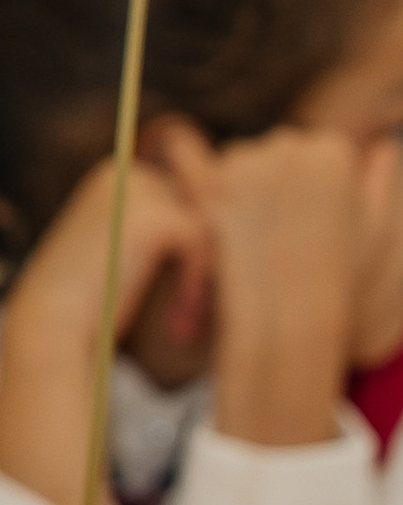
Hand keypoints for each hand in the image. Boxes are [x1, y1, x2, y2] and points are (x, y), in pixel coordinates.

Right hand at [0, 155, 209, 504]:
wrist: (52, 331)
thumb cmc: (96, 308)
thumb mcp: (138, 263)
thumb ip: (179, 240)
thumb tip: (248, 236)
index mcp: (123, 179)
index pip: (196, 200)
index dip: (211, 249)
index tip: (214, 290)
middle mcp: (132, 174)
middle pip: (211, 207)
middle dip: (224, 256)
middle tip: (221, 306)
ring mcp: (141, 189)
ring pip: (214, 225)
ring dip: (214, 277)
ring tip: (195, 324)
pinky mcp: (154, 215)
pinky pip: (205, 245)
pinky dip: (200, 289)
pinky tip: (182, 328)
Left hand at [161, 126, 372, 447]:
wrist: (287, 317)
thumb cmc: (342, 280)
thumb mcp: (377, 230)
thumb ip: (380, 181)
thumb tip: (385, 146)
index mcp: (334, 152)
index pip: (319, 151)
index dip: (317, 191)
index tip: (315, 225)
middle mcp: (290, 145)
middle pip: (280, 151)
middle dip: (281, 184)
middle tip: (286, 235)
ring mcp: (248, 161)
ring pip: (244, 163)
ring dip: (248, 191)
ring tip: (263, 241)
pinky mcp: (212, 183)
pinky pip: (213, 182)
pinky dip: (222, 206)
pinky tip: (238, 239)